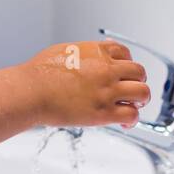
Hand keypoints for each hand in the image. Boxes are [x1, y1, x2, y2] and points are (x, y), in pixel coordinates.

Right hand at [21, 41, 149, 129]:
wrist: (31, 91)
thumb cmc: (40, 73)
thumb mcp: (64, 50)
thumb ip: (82, 53)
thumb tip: (86, 55)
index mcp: (97, 52)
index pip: (125, 52)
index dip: (127, 63)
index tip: (124, 72)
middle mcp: (107, 69)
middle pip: (139, 72)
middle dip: (137, 81)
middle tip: (131, 90)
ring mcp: (108, 91)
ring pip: (142, 93)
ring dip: (140, 100)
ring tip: (133, 105)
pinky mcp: (104, 112)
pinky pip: (132, 115)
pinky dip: (132, 120)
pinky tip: (124, 123)